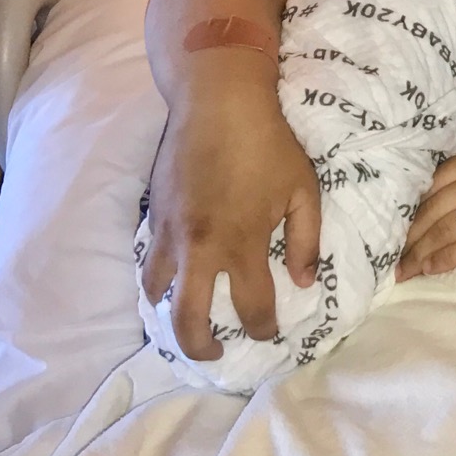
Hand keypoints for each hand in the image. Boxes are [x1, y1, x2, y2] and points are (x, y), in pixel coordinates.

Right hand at [139, 78, 320, 360]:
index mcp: (242, 245)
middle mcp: (199, 249)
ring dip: (171, 314)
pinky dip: (158, 280)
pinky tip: (172, 281)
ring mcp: (170, 234)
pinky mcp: (153, 215)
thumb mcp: (303, 189)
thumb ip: (306, 240)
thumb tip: (304, 282)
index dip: (264, 328)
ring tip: (187, 319)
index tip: (270, 334)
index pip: (252, 306)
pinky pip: (149, 261)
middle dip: (201, 346)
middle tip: (214, 353)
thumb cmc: (269, 144)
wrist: (219, 103)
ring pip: (156, 293)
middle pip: (188, 320)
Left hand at [397, 115, 455, 279]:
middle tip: (390, 254)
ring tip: (402, 271)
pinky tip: (432, 270)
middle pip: (435, 206)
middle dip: (410, 232)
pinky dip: (449, 258)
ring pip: (449, 227)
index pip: (438, 178)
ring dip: (421, 251)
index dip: (415, 201)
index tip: (399, 218)